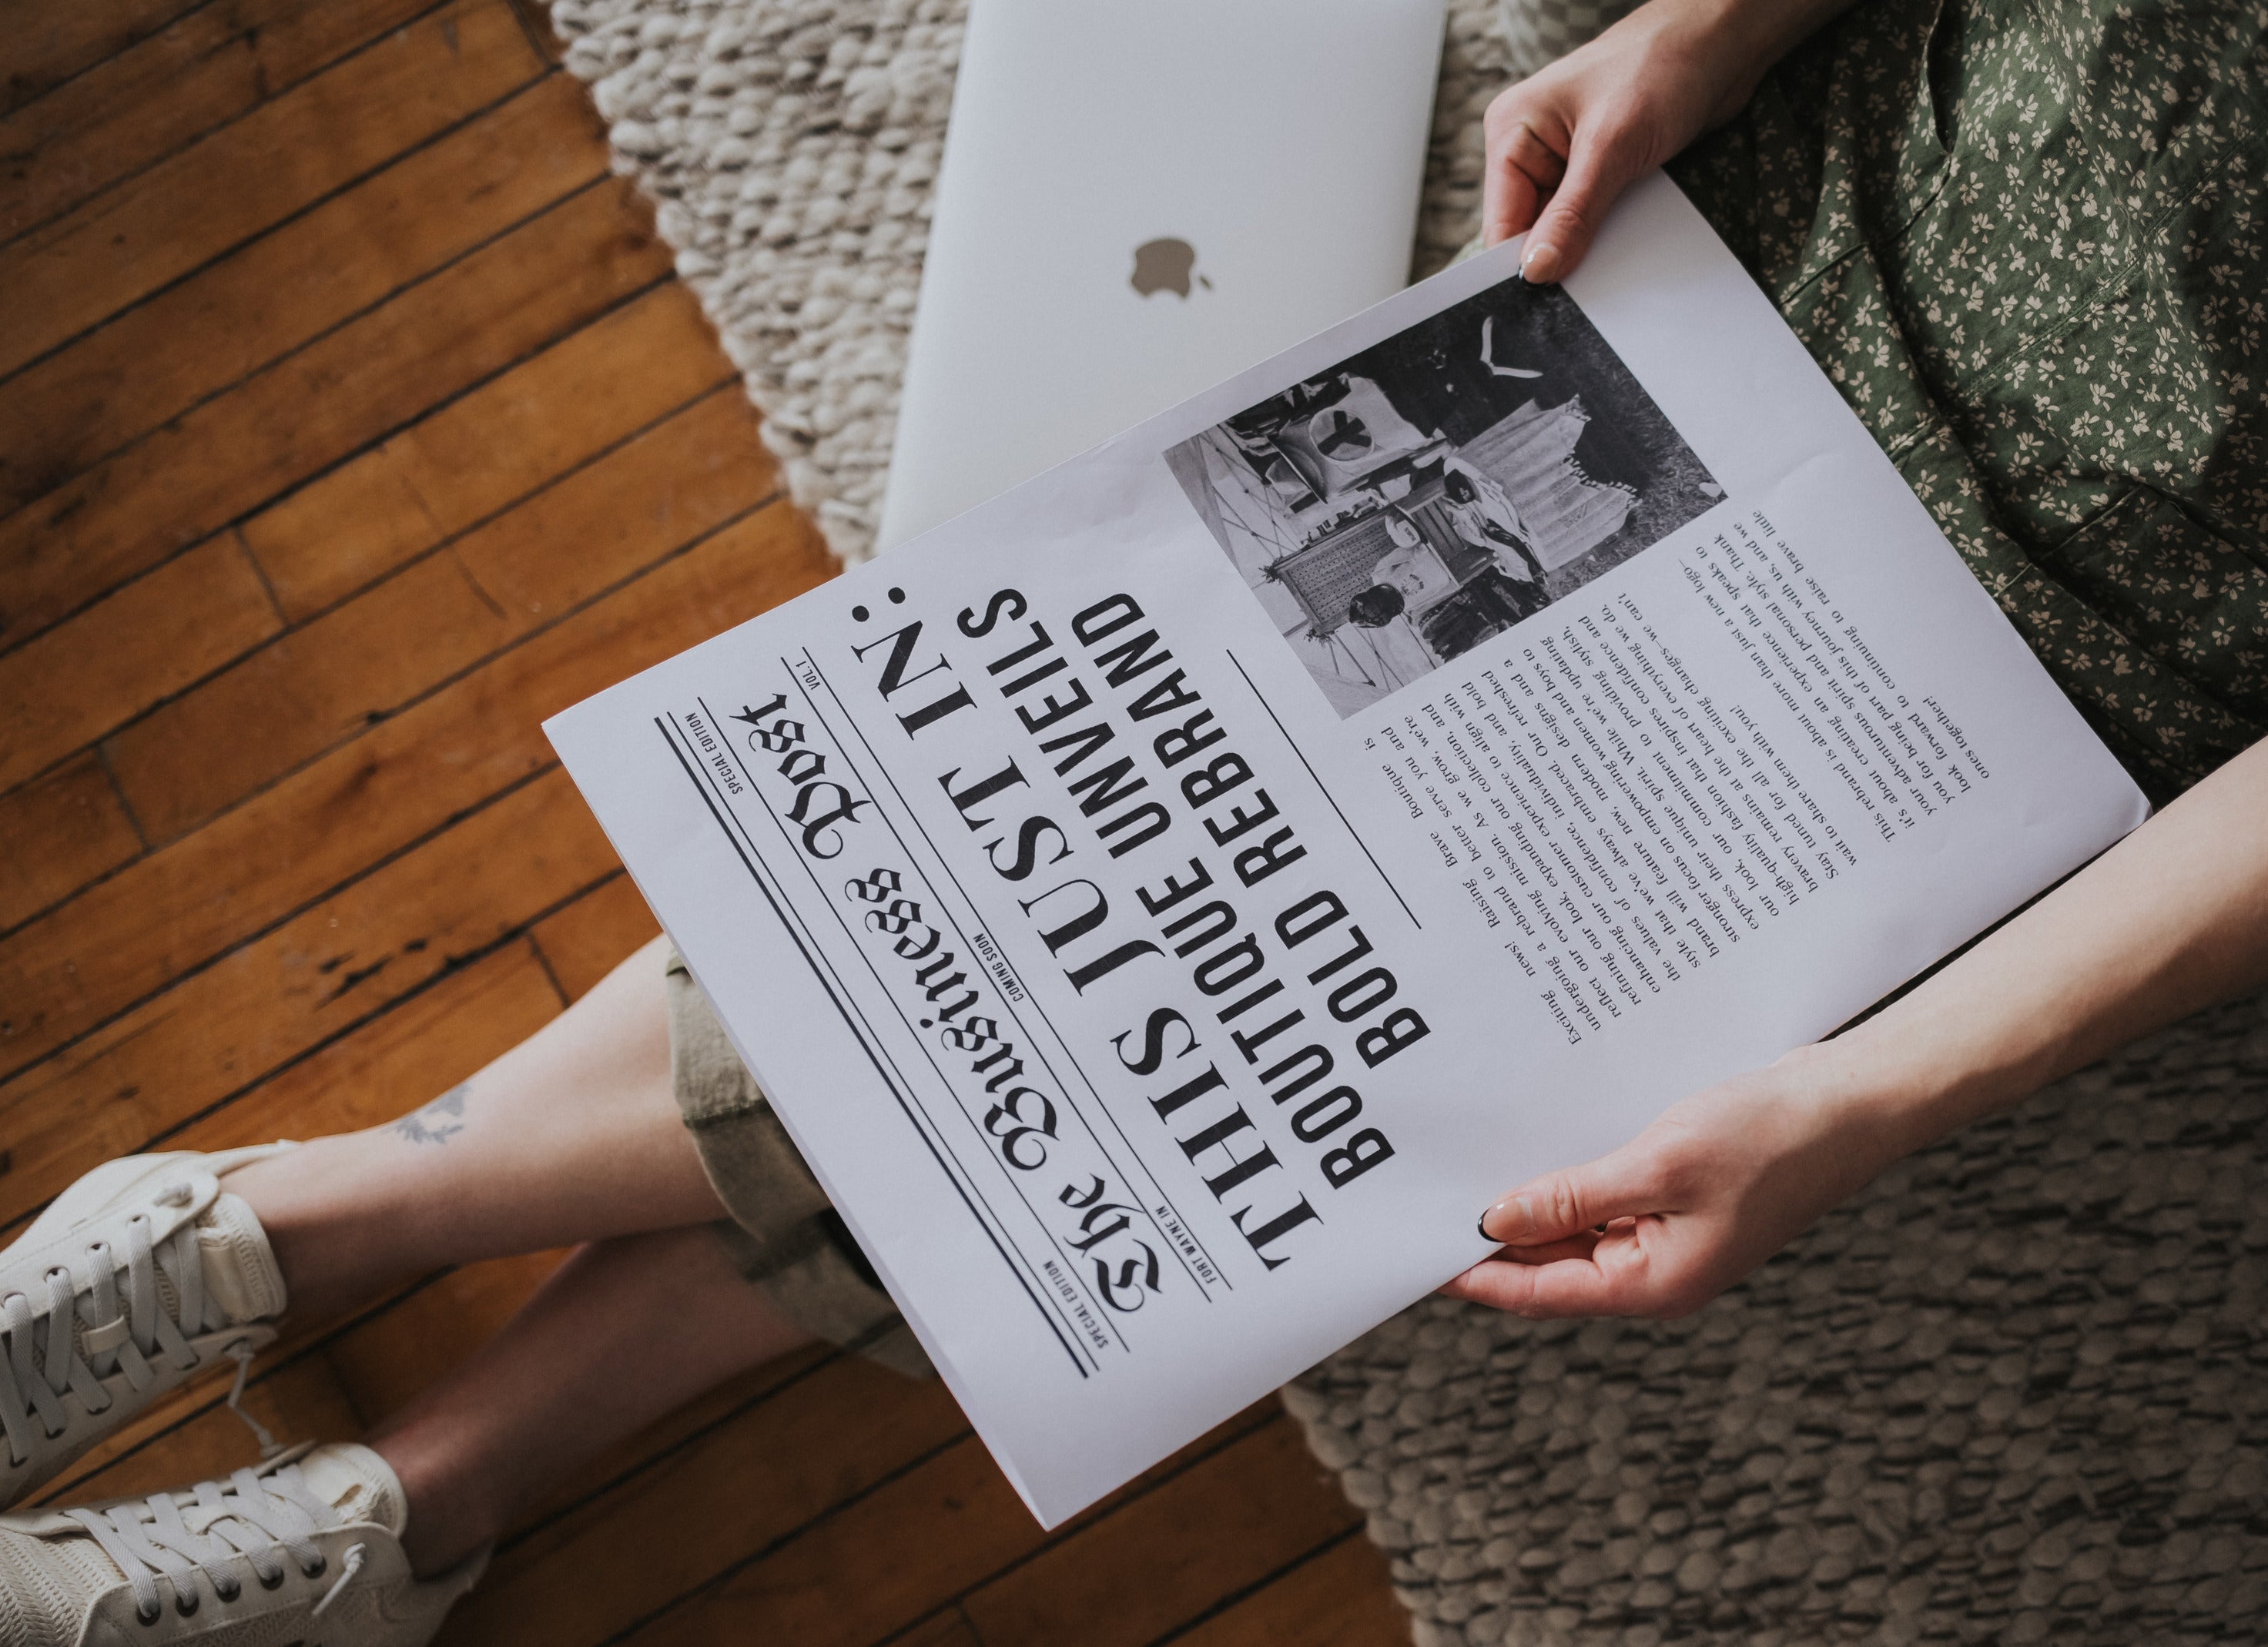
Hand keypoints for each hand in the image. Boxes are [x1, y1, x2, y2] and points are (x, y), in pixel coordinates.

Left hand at [1444, 1046, 1899, 1317]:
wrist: (1852, 1101)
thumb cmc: (1771, 1137)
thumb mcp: (1659, 1164)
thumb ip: (1572, 1196)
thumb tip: (1495, 1221)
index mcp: (1653, 1283)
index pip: (1537, 1292)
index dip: (1472, 1274)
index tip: (1411, 1250)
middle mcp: (1656, 1267)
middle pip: (1550, 1262)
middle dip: (1491, 1230)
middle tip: (1423, 1194)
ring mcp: (1669, 1231)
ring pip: (1574, 1223)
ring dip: (1529, 1195)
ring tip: (1465, 1161)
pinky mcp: (1678, 1193)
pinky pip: (1605, 1191)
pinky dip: (1568, 1171)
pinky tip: (1534, 1136)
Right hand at [1484, 0, 1849, 279]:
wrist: (1722, 41)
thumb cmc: (1663, 65)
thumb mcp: (1612, 146)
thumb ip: (1572, 215)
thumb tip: (1537, 272)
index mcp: (1513, 132)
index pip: (1501, 222)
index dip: (1520, 265)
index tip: (1546, 303)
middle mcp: (1532, 148)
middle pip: (1530, 231)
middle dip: (1559, 257)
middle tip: (1587, 288)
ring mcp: (1567, 162)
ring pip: (1565, 231)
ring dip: (1589, 248)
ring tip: (1615, 254)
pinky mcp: (1601, 172)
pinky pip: (1595, 221)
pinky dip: (1610, 237)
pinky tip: (1628, 242)